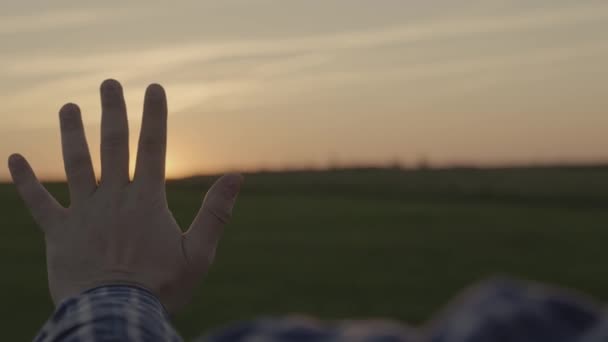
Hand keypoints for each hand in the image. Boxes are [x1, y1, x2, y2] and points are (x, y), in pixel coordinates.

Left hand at [7, 79, 241, 312]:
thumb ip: (216, 213)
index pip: (153, 148)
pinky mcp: (60, 233)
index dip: (155, 116)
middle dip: (113, 112)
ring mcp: (84, 214)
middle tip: (109, 83)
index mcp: (147, 201)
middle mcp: (114, 198)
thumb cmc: (161, 288)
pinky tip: (14, 159)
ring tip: (68, 107)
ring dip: (72, 134)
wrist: (116, 316)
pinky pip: (39, 204)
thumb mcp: (199, 253)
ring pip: (76, 165)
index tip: (154, 88)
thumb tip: (236, 177)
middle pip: (113, 146)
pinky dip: (26, 182)